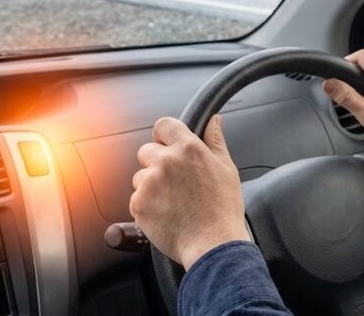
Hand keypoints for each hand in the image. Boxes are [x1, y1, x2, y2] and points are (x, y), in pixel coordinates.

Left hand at [130, 115, 250, 269]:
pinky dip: (148, 205)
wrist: (212, 244)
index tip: (169, 146)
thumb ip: (215, 140)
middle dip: (157, 163)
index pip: (163, 125)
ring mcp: (150, 183)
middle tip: (176, 182)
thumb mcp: (226, 169)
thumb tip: (214, 120)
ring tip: (174, 202)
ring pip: (141, 177)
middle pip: (146, 151)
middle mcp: (166, 162)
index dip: (165, 136)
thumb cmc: (222, 209)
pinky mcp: (138, 204)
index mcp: (189, 149)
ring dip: (152, 186)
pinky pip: (137, 198)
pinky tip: (167, 213)